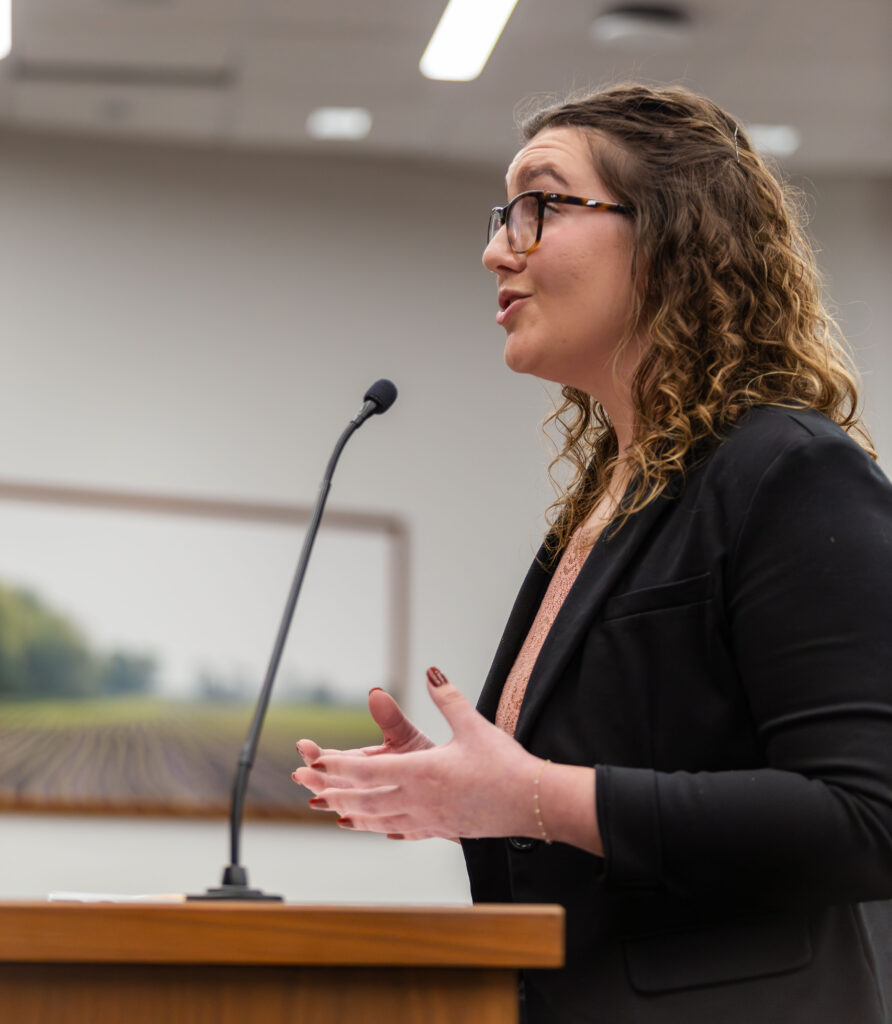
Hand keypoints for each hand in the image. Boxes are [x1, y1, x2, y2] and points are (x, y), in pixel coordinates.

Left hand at [292, 667, 540, 840]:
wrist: (532, 804)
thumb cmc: (505, 765)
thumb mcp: (474, 726)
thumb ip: (448, 698)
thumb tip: (431, 673)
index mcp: (422, 773)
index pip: (369, 770)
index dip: (339, 765)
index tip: (315, 760)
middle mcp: (418, 800)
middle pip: (363, 799)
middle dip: (331, 789)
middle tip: (304, 783)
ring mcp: (428, 819)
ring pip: (377, 819)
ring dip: (350, 812)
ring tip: (329, 808)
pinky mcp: (440, 828)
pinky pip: (400, 831)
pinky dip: (378, 827)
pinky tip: (374, 828)